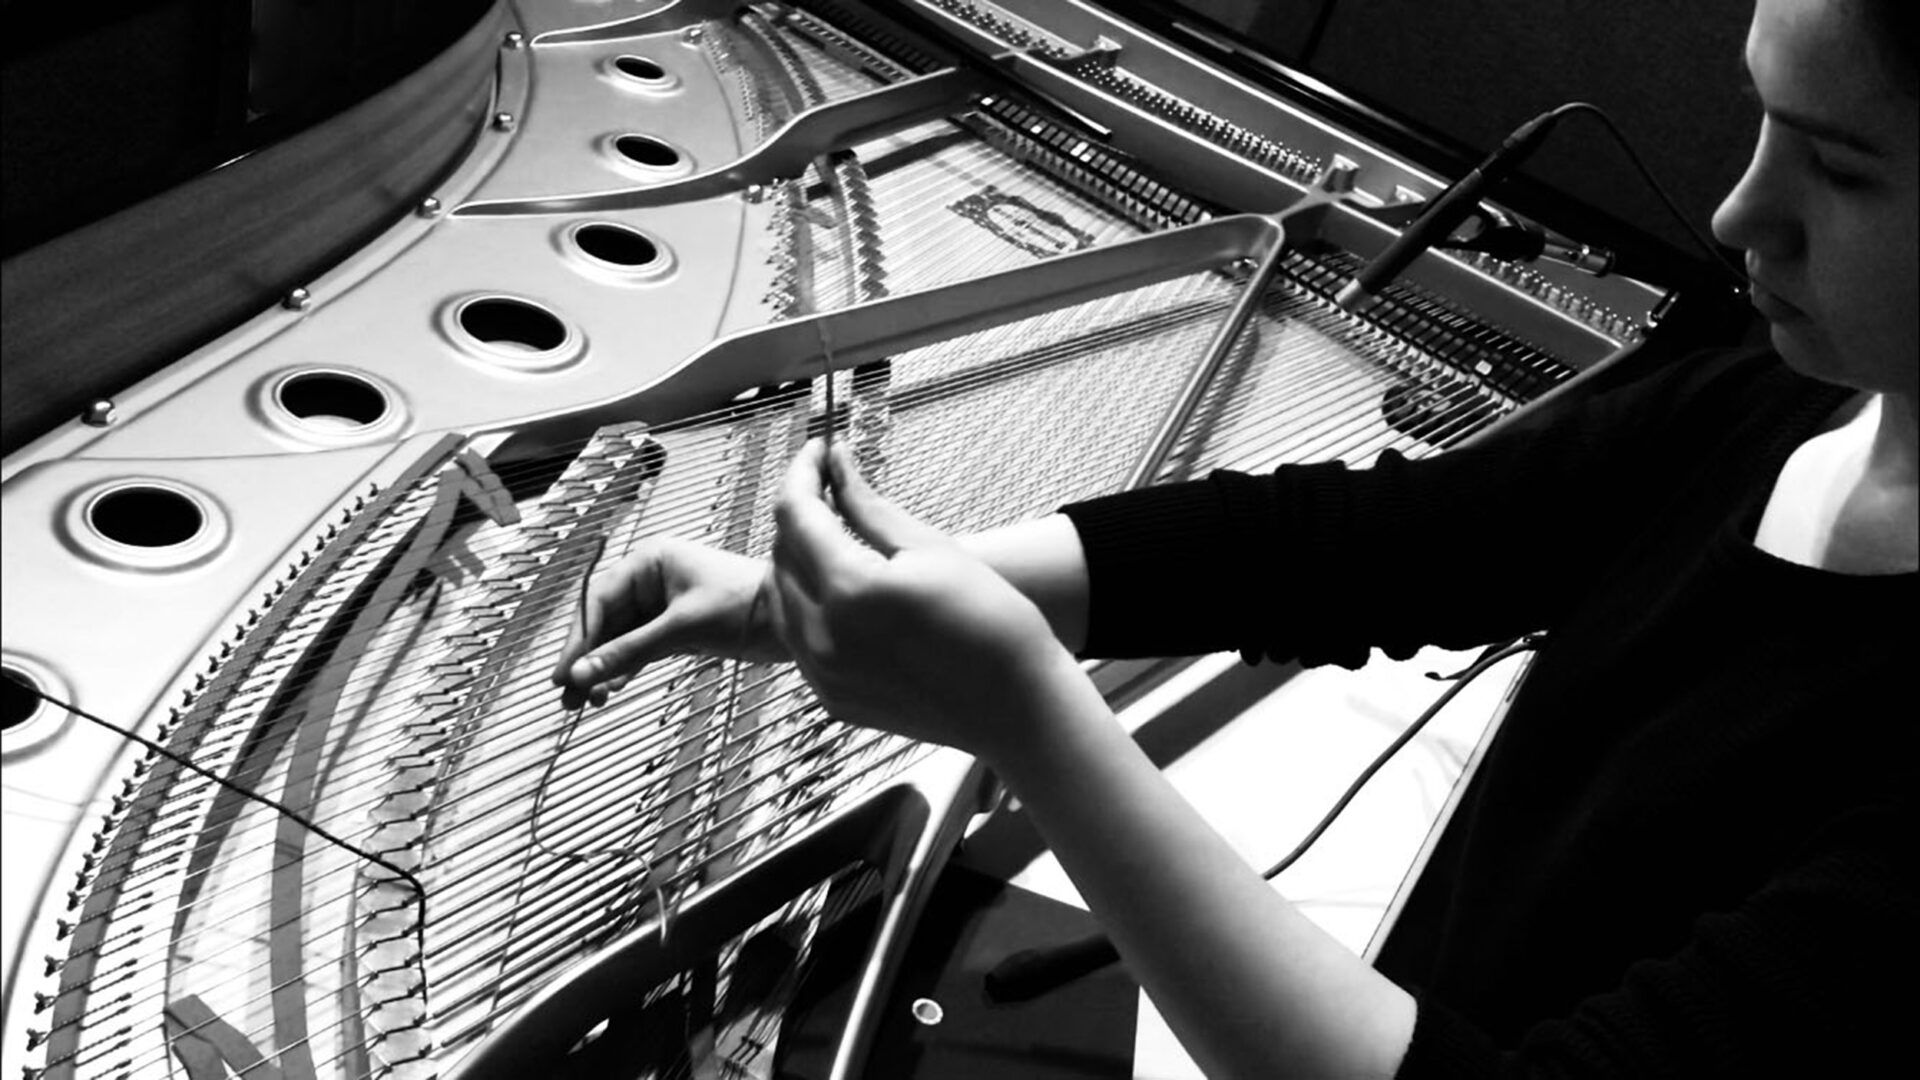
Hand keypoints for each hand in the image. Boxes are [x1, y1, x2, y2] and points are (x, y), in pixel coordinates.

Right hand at [550, 536, 784, 708]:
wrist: (795, 618)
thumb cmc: (747, 605)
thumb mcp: (683, 628)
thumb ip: (631, 651)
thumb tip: (583, 673)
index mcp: (650, 560)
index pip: (598, 600)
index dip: (578, 639)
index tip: (563, 674)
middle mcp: (652, 578)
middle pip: (604, 620)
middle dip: (587, 658)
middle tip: (568, 696)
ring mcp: (664, 604)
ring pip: (620, 638)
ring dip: (604, 667)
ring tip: (586, 701)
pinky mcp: (678, 628)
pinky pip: (640, 648)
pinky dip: (626, 667)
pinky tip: (611, 689)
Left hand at [766, 440, 1078, 760]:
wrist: (1016, 708)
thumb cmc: (991, 622)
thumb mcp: (931, 548)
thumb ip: (868, 506)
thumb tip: (836, 462)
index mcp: (849, 590)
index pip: (795, 514)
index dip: (802, 472)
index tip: (820, 449)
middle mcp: (822, 636)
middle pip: (780, 553)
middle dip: (799, 513)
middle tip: (832, 486)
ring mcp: (822, 674)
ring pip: (780, 597)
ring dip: (796, 558)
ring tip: (836, 535)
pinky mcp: (831, 698)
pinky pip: (797, 638)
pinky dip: (806, 603)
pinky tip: (842, 589)